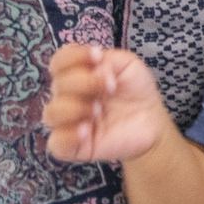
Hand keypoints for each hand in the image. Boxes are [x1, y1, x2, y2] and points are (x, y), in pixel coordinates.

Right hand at [42, 44, 171, 163]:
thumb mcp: (129, 65)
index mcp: (77, 75)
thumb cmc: (137, 91)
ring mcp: (69, 123)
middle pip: (58, 85)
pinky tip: (87, 130)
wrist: (152, 123)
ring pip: (51, 113)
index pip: (58, 61)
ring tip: (98, 109)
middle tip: (111, 87)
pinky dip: (68, 135)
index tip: (97, 56)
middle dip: (85, 82)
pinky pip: (56, 144)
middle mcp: (69, 97)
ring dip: (75, 107)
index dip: (72, 56)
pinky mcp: (75, 147)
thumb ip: (110, 59)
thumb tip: (93, 67)